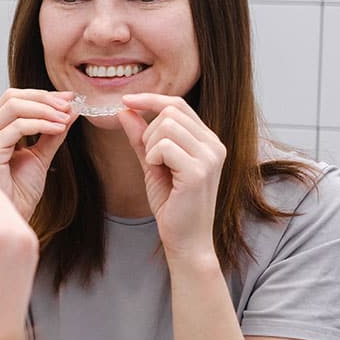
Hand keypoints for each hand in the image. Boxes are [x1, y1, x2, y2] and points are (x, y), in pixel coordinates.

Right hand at [0, 89, 77, 219]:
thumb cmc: (21, 191)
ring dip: (45, 109)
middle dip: (44, 98)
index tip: (68, 99)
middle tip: (69, 105)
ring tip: (66, 118)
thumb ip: (52, 131)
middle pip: (11, 96)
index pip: (13, 98)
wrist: (15, 216)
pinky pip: (17, 127)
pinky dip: (41, 124)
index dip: (41, 95)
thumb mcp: (41, 154)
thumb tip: (71, 108)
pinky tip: (58, 128)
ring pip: (14, 106)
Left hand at [117, 93, 225, 262]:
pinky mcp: (198, 171)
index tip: (126, 100)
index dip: (150, 99)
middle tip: (151, 159)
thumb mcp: (153, 164)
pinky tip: (160, 173)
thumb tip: (125, 110)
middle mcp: (214, 144)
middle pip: (170, 111)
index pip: (179, 104)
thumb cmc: (172, 205)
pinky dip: (153, 157)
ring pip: (166, 126)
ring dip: (150, 146)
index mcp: (208, 140)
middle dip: (148, 131)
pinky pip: (164, 146)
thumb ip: (141, 138)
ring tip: (157, 168)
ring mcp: (209, 156)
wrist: (186, 240)